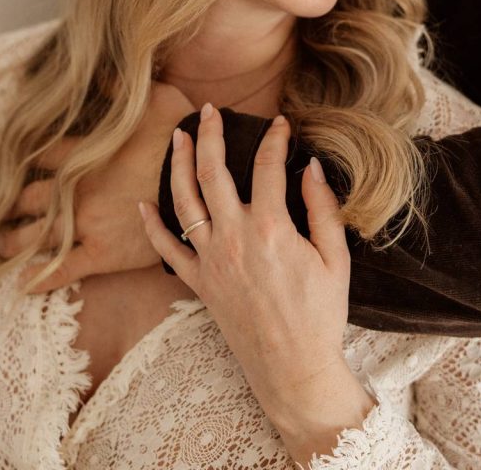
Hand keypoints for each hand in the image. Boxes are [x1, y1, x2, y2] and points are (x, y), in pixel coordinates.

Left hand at [0, 81, 194, 289]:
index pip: (43, 155)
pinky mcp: (101, 253)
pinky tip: (25, 281)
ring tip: (6, 242)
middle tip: (11, 208)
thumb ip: (123, 87)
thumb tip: (104, 70)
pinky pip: (62, 270)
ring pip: (36, 235)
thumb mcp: (156, 98)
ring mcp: (86, 223)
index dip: (30, 158)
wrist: (204, 181)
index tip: (24, 163)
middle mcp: (77, 190)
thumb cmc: (181, 137)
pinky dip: (41, 278)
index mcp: (86, 154)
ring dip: (16, 239)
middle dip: (18, 202)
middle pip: (31, 197)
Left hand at [140, 103, 373, 465]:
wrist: (293, 369)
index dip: (275, 138)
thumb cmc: (321, 314)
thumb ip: (323, 208)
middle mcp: (234, 237)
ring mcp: (211, 260)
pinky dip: (153, 225)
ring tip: (177, 137)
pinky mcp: (199, 283)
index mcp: (272, 228)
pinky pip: (167, 249)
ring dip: (177, 165)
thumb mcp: (336, 258)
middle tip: (210, 110)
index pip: (269, 166)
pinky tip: (145, 203)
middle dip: (209, 135)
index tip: (280, 123)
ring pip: (183, 201)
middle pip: (212, 172)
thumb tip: (309, 166)